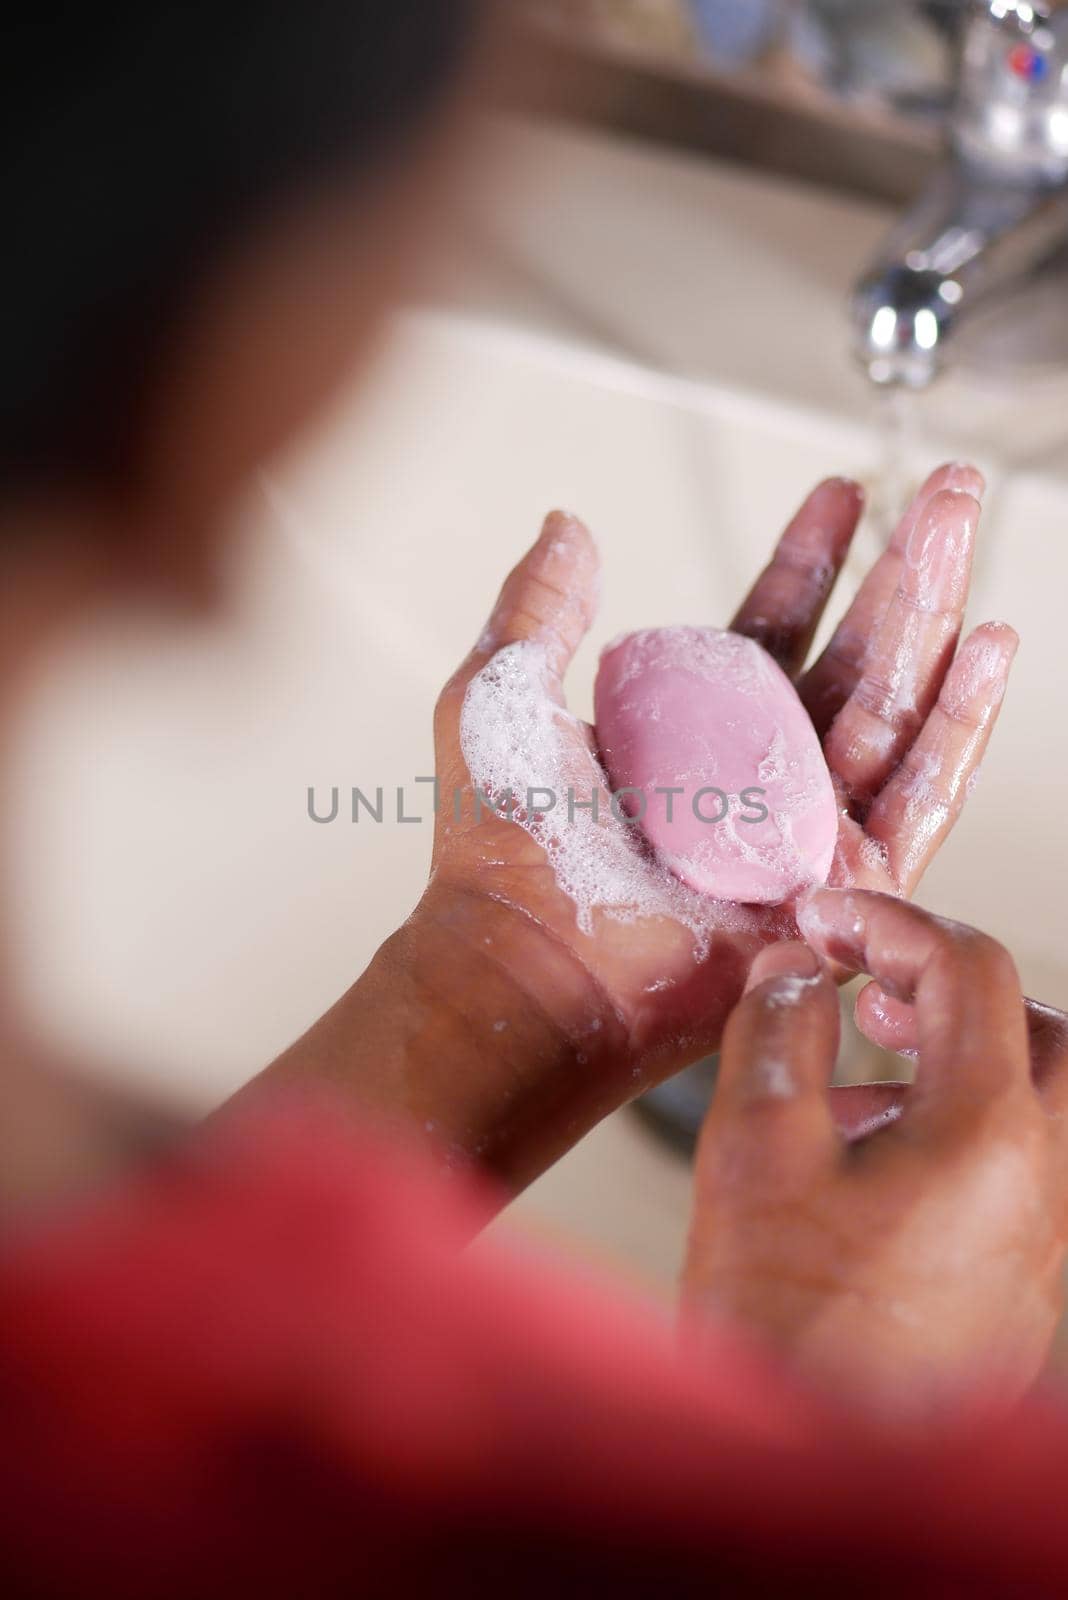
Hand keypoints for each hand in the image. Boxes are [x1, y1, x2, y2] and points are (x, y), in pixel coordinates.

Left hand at [409, 465, 1012, 1183]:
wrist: (524, 963)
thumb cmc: (500, 848)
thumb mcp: (503, 695)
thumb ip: (541, 608)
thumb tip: (566, 525)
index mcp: (693, 730)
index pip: (773, 627)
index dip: (812, 559)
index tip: (843, 494)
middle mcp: (760, 778)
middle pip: (856, 658)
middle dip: (905, 569)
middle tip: (949, 490)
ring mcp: (805, 832)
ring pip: (896, 710)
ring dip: (936, 617)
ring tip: (965, 532)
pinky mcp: (840, 888)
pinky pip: (918, 800)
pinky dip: (956, 726)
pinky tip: (986, 651)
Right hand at [684, 889, 1067, 1421]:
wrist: (809, 1473)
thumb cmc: (783, 1327)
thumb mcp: (753, 1148)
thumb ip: (780, 1031)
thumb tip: (796, 969)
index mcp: (986, 1131)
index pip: (968, 969)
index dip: (887, 922)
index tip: (824, 921)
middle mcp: (1038, 1182)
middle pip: (1041, 1032)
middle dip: (954, 985)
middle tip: (873, 982)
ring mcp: (1036, 1239)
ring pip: (1033, 1104)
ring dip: (956, 1056)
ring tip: (862, 1061)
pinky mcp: (1015, 1284)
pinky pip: (1010, 1171)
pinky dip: (954, 1127)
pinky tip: (863, 1155)